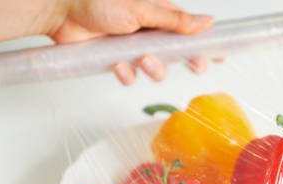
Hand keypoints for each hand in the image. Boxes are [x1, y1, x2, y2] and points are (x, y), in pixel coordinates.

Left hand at [0, 0, 212, 84]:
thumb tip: (208, 21)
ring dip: (153, 69)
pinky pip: (130, 77)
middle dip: (187, 61)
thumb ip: (176, 20)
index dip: (206, 44)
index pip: (190, 31)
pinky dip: (126, 74)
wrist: (62, 11)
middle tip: (194, 65)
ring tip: (142, 60)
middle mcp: (150, 33)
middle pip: (178, 54)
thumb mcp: (144, 8)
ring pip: (156, 69)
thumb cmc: (99, 1)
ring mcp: (133, 48)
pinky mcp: (116, 61)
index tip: (220, 56)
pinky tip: (118, 65)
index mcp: (160, 16)